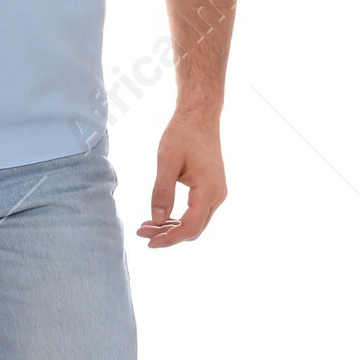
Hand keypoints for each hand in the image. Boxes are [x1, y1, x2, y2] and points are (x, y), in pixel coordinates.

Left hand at [138, 109, 227, 246]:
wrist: (199, 117)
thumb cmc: (183, 134)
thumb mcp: (167, 162)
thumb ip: (162, 192)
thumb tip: (157, 220)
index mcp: (208, 190)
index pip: (190, 227)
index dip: (169, 239)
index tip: (149, 242)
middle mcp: (218, 195)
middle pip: (194, 229)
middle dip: (168, 235)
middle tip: (141, 232)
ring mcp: (217, 193)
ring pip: (196, 223)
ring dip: (172, 228)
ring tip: (147, 226)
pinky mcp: (212, 189)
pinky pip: (197, 212)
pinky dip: (179, 218)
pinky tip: (160, 217)